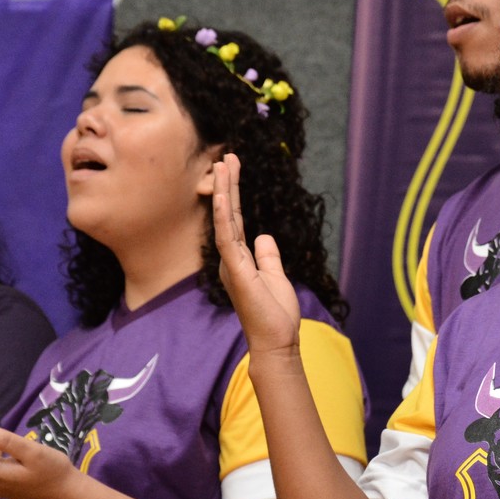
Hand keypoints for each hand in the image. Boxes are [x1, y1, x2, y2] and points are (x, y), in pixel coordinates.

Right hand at [213, 154, 302, 355]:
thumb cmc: (276, 314)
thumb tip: (264, 236)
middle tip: (226, 157)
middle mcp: (231, 259)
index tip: (233, 169)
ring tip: (223, 165)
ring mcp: (231, 264)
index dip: (234, 194)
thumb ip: (268, 256)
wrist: (276, 341)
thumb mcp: (276, 276)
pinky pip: (227, 237)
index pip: (236, 220)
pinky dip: (225, 215)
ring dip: (224, 192)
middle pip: (229, 214)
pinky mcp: (236, 271)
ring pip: (225, 220)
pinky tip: (224, 195)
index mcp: (240, 259)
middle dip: (227, 184)